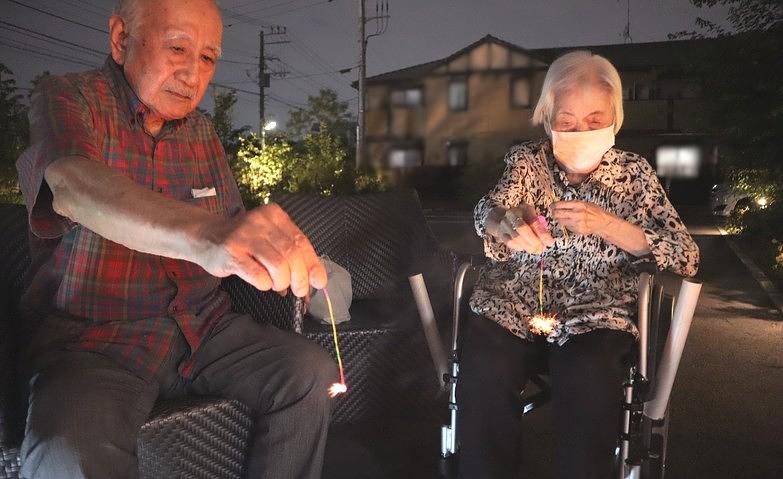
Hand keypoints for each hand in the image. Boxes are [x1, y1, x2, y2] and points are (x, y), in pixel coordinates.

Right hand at [197, 203, 326, 297]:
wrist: (205, 236)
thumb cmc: (243, 241)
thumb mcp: (269, 238)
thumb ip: (290, 254)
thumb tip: (312, 279)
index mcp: (274, 214)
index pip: (301, 241)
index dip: (313, 264)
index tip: (319, 281)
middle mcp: (260, 221)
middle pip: (292, 254)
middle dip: (299, 278)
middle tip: (299, 291)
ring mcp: (244, 236)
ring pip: (278, 265)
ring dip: (281, 282)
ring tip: (277, 286)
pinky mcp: (231, 253)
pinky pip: (258, 275)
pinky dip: (265, 284)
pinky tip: (261, 282)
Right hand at [486, 205, 554, 254]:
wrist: (506, 219)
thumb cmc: (524, 219)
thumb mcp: (534, 219)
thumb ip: (540, 228)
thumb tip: (547, 242)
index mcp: (524, 208)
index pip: (533, 221)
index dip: (542, 233)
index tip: (550, 242)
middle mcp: (512, 214)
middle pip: (522, 228)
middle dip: (533, 240)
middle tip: (541, 248)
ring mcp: (504, 224)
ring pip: (515, 238)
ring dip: (528, 246)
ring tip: (536, 250)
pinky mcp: (501, 234)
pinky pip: (510, 243)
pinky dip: (520, 247)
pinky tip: (526, 248)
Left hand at [551, 200, 613, 235]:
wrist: (602, 221)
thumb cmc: (593, 211)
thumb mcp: (584, 203)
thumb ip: (572, 204)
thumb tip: (558, 204)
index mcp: (578, 204)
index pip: (560, 204)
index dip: (554, 205)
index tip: (552, 206)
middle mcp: (577, 213)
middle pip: (558, 214)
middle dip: (554, 213)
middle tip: (554, 212)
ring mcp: (577, 223)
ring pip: (561, 221)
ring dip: (560, 219)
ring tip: (564, 217)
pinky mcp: (578, 230)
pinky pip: (567, 227)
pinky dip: (567, 225)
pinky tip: (572, 222)